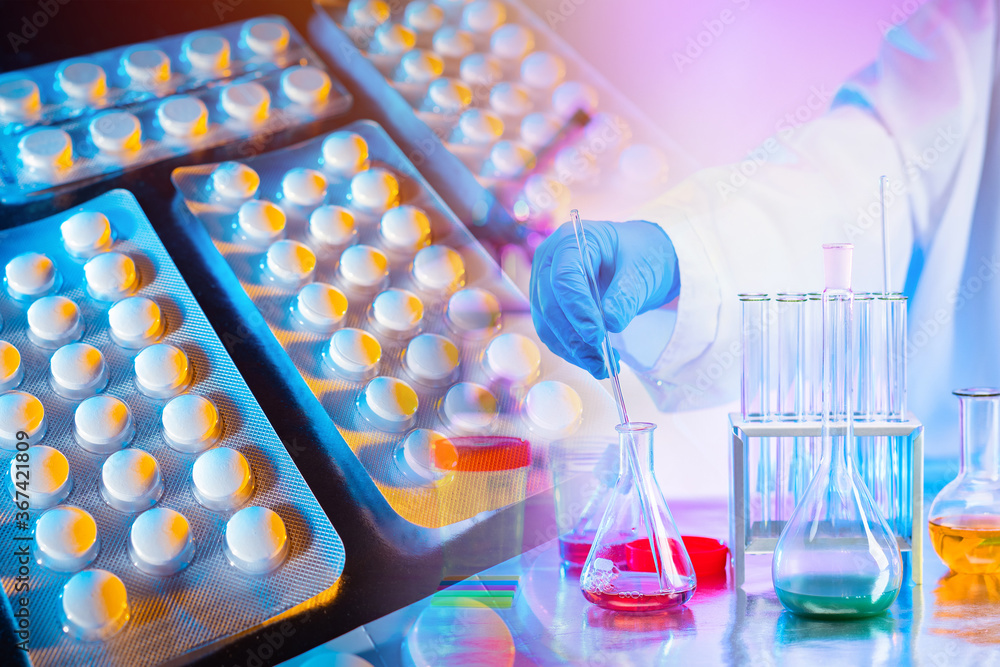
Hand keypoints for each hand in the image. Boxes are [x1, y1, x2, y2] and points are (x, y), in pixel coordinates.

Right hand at [529, 219, 679, 378]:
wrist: (639, 258)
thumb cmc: (640, 254)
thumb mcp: (642, 270)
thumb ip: (626, 294)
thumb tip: (612, 323)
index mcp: (570, 241)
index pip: (563, 278)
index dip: (577, 309)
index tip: (597, 335)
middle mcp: (550, 261)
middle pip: (549, 304)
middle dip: (573, 337)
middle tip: (600, 360)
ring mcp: (545, 285)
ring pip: (548, 324)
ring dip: (573, 350)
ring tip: (603, 366)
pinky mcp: (551, 307)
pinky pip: (554, 334)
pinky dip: (573, 351)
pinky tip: (596, 361)